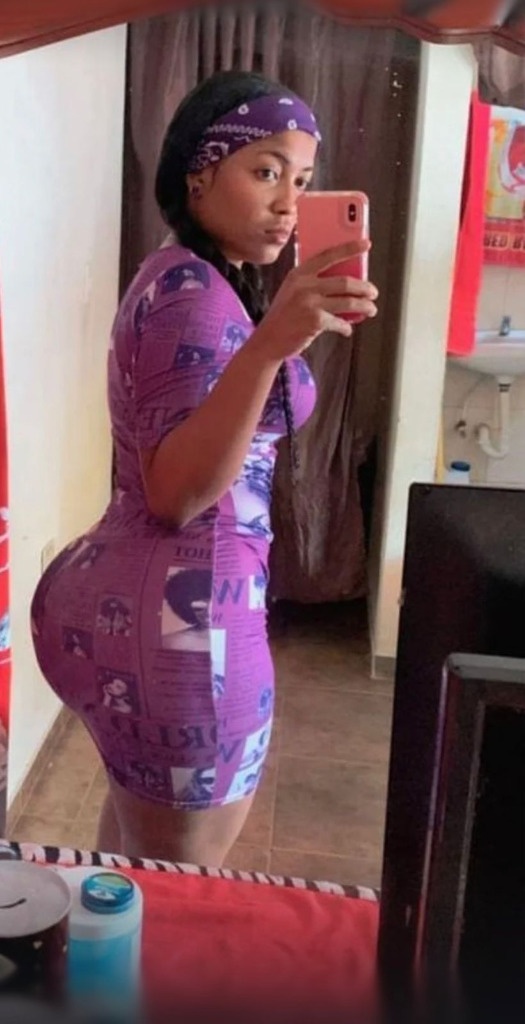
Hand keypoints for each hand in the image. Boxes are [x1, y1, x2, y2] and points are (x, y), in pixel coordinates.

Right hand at [249, 241, 377, 360]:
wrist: (268, 339)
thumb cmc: (284, 316)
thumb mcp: (293, 291)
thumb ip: (313, 282)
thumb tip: (345, 283)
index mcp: (299, 273)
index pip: (328, 255)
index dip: (349, 248)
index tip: (366, 244)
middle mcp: (305, 285)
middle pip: (345, 281)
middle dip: (364, 287)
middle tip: (373, 292)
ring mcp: (310, 303)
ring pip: (348, 302)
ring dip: (364, 306)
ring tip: (371, 309)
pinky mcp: (315, 321)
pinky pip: (340, 322)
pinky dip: (346, 327)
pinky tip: (347, 329)